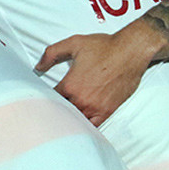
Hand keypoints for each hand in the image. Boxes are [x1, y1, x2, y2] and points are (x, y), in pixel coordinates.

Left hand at [35, 31, 153, 125]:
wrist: (131, 52)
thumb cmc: (103, 47)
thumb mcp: (73, 43)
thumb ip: (51, 54)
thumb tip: (38, 67)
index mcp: (70, 85)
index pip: (50, 99)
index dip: (44, 98)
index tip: (41, 98)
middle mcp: (82, 100)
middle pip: (61, 112)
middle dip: (54, 111)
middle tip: (48, 111)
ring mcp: (96, 108)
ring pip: (76, 120)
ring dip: (68, 119)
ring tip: (62, 118)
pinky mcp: (108, 111)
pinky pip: (93, 126)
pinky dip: (85, 126)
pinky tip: (79, 124)